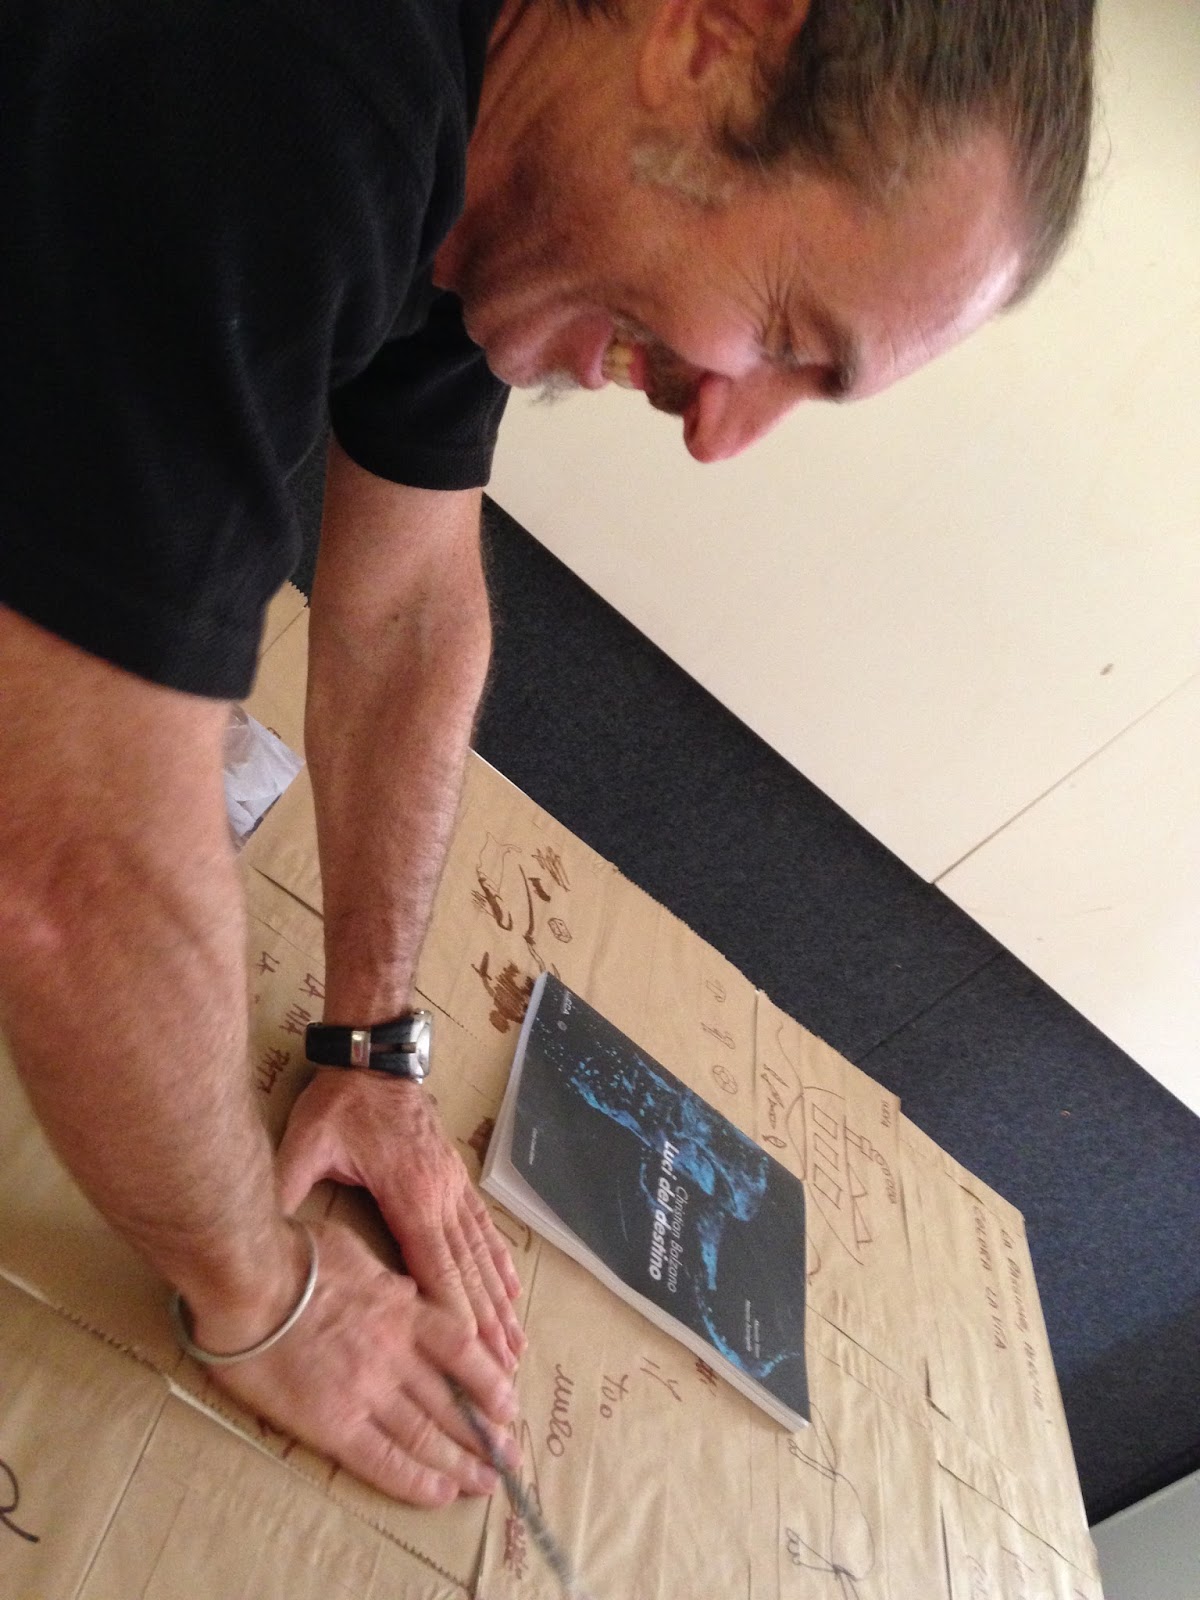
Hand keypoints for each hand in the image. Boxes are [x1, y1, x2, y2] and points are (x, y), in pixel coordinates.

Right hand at [193, 1219, 518, 1505]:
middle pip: (451, 1399)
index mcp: (402, 1310)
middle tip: (509, 1455)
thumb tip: (401, 1291)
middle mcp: (396, 1354)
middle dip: (484, 1431)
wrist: (250, 1280)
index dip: (490, 1380)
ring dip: (461, 1461)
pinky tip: (440, 1493)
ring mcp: (367, 1390)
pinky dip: (415, 1480)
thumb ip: (385, 1280)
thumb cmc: (294, 1256)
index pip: (462, 1350)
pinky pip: (382, 1459)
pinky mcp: (332, 1423)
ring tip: (485, 1482)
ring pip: (425, 1434)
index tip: (508, 1401)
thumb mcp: (356, 1252)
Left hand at [276, 1069, 525, 1366]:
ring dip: (499, 1301)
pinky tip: (511, 1288)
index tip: (471, 1357)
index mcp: (408, 1194)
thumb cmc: (342, 1102)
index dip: (454, 1314)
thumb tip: (258, 1233)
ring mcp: (454, 1186)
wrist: (376, 1056)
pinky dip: (499, 1261)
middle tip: (505, 1370)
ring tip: (515, 1343)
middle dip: (486, 1323)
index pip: (435, 1267)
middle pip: (468, 1270)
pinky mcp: (457, 1177)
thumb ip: (287, 1189)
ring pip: (482, 1253)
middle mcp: (441, 1195)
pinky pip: (484, 1227)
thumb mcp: (305, 1143)